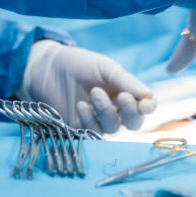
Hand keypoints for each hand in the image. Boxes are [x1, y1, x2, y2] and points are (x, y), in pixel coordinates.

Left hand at [18, 40, 156, 133]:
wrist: (45, 67)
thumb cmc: (77, 64)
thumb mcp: (105, 68)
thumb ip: (127, 82)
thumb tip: (149, 97)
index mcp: (125, 92)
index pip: (145, 106)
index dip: (148, 107)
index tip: (145, 101)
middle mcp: (115, 109)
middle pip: (134, 122)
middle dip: (131, 112)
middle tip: (122, 97)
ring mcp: (97, 121)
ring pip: (114, 129)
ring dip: (107, 112)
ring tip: (95, 92)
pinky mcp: (80, 129)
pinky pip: (92, 132)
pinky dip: (89, 120)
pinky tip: (82, 105)